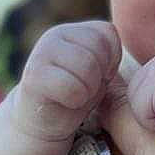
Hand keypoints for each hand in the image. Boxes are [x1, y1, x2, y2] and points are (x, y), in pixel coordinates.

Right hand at [11, 20, 121, 140]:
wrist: (43, 124)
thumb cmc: (76, 96)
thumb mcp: (98, 69)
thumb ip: (108, 51)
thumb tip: (120, 37)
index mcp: (72, 31)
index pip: (107, 32)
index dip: (111, 59)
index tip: (99, 76)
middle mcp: (54, 36)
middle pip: (98, 47)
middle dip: (100, 74)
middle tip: (85, 88)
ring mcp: (41, 53)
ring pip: (87, 65)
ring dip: (89, 88)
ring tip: (77, 95)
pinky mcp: (34, 77)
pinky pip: (71, 86)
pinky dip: (76, 100)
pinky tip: (66, 102)